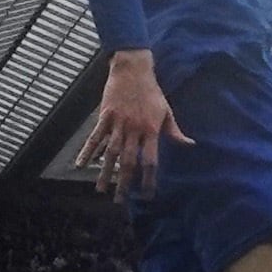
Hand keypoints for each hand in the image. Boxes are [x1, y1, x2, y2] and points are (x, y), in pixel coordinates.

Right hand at [78, 51, 190, 198]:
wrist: (133, 70)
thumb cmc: (152, 92)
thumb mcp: (167, 111)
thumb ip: (175, 131)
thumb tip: (190, 144)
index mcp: (151, 130)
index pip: (151, 161)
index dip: (149, 179)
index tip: (147, 195)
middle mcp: (134, 130)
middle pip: (129, 162)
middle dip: (124, 183)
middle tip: (120, 200)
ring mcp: (118, 123)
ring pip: (111, 153)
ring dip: (104, 172)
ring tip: (100, 189)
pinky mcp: (105, 116)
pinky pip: (95, 137)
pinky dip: (87, 151)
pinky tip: (81, 164)